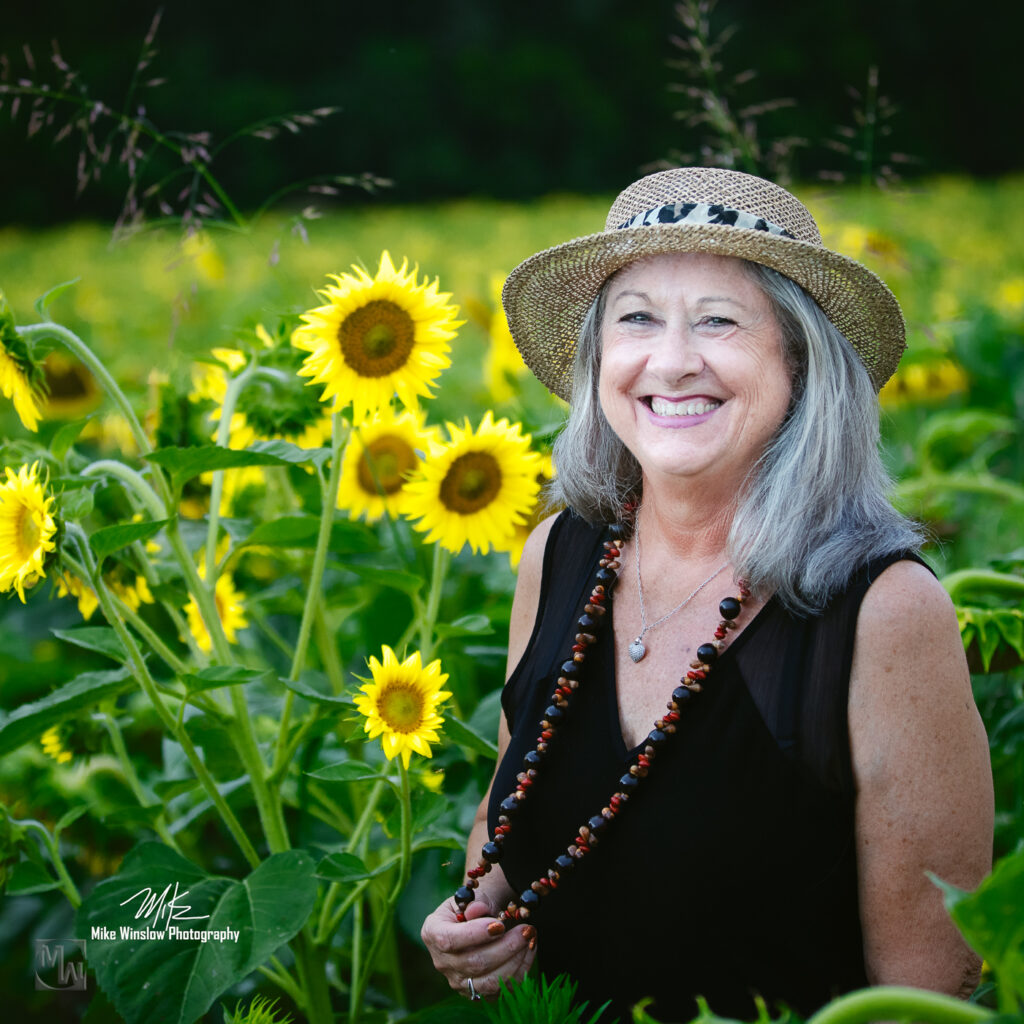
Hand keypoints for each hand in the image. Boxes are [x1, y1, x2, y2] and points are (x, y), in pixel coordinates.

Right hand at [420, 891, 536, 998]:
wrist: (477, 918)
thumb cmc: (474, 904)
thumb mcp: (473, 895)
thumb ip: (478, 902)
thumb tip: (477, 910)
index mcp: (433, 932)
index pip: (449, 940)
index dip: (475, 934)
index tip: (499, 924)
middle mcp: (442, 962)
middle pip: (474, 963)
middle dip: (506, 947)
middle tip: (527, 930)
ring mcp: (458, 982)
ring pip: (489, 982)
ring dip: (515, 961)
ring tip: (530, 939)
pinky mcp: (476, 993)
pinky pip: (501, 991)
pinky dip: (520, 972)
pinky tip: (529, 951)